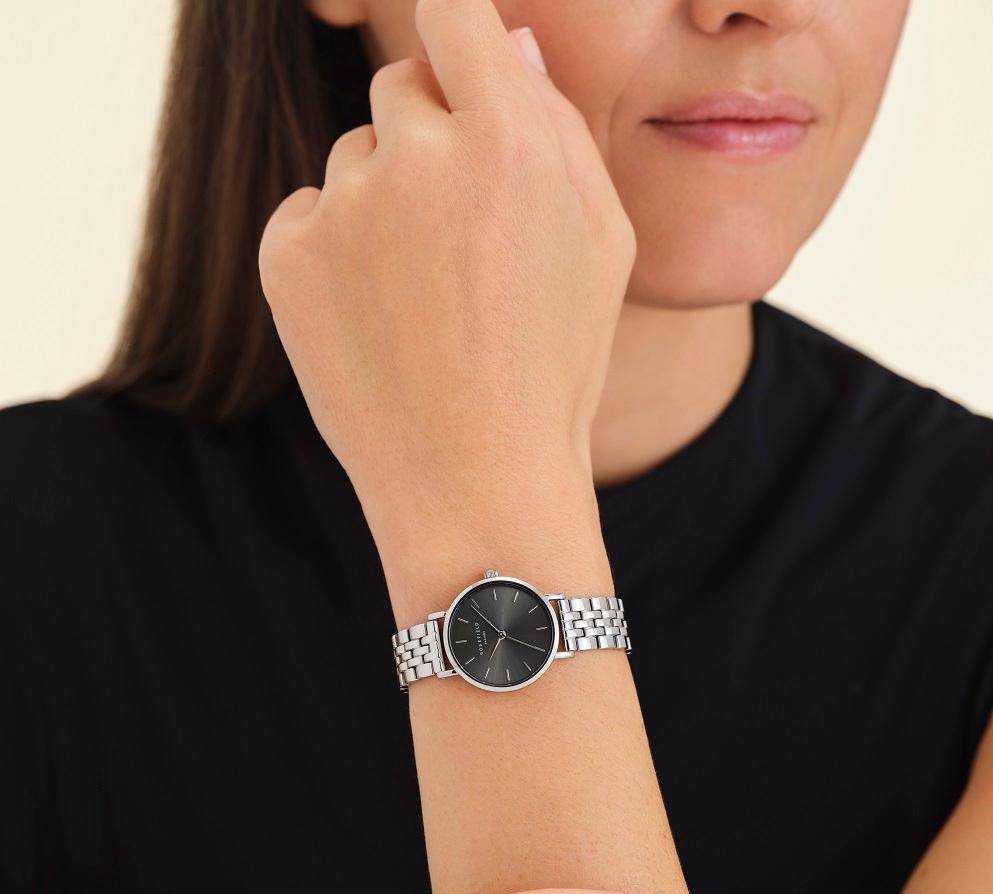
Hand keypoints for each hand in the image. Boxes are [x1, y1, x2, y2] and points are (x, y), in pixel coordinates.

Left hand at [258, 0, 635, 547]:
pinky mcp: (286, 255)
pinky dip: (334, 252)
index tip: (457, 68)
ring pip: (354, 160)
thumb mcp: (600, 244)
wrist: (475, 477)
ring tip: (421, 298)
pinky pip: (308, 216)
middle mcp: (418, 154)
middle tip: (456, 237)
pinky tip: (376, 318)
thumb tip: (510, 46)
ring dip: (383, 204)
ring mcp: (343, 205)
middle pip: (401, 89)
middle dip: (428, 140)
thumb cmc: (552, 364)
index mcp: (509, 139)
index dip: (455, 35)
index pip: (455, 14)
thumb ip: (560, 129)